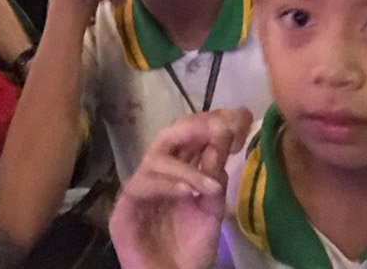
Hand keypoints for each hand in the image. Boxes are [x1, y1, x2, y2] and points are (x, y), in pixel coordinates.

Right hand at [110, 108, 253, 268]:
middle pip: (170, 134)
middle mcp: (158, 172)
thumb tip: (224, 135)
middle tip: (223, 130)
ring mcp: (140, 188)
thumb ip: (215, 174)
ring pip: (156, 157)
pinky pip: (141, 185)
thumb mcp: (213, 206)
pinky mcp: (124, 208)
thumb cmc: (192, 247)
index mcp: (180, 168)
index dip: (214, 121)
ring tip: (212, 185)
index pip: (191, 133)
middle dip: (198, 128)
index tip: (241, 118)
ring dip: (188, 167)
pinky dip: (167, 185)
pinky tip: (189, 193)